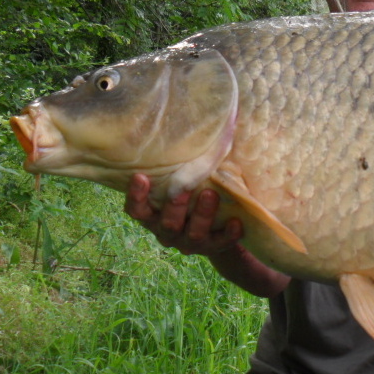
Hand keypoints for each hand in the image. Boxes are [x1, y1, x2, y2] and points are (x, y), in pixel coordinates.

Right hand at [124, 173, 241, 255]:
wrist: (216, 231)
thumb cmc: (192, 196)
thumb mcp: (183, 184)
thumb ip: (181, 168)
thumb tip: (201, 125)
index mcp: (154, 216)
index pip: (137, 210)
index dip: (136, 196)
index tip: (140, 176)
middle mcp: (167, 231)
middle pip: (167, 223)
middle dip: (176, 206)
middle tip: (184, 189)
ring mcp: (189, 243)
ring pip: (192, 234)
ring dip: (202, 215)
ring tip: (212, 194)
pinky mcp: (212, 248)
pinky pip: (219, 244)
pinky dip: (228, 235)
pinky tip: (237, 222)